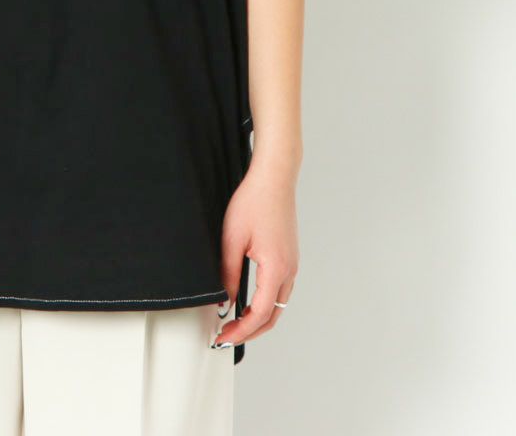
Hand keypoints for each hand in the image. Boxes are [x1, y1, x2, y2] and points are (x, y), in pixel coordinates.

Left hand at [215, 157, 298, 347]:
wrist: (273, 179)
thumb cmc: (253, 203)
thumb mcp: (232, 239)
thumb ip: (228, 273)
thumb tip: (224, 301)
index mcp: (276, 268)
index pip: (260, 313)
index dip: (241, 330)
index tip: (223, 337)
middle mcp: (289, 270)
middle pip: (273, 316)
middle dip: (250, 331)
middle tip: (226, 336)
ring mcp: (292, 264)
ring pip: (278, 305)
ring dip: (258, 319)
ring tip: (234, 323)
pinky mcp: (289, 257)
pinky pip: (280, 290)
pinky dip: (265, 304)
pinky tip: (249, 302)